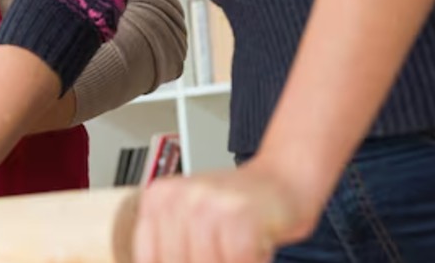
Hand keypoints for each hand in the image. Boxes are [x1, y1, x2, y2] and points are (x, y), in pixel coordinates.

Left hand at [133, 161, 315, 262]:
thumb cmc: (237, 208)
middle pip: (177, 262)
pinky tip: (256, 248)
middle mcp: (179, 196)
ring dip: (229, 261)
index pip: (149, 257)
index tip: (195, 259)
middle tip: (223, 253)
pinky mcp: (240, 215)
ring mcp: (209, 203)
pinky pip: (237, 260)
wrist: (284, 179)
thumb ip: (172, 249)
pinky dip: (252, 260)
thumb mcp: (191, 220)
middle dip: (206, 262)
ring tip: (238, 249)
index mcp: (159, 198)